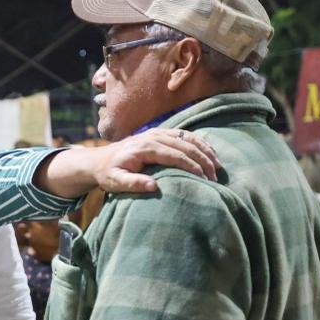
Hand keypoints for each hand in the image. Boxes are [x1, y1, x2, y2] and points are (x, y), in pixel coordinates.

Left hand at [38, 129, 220, 197]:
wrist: (100, 160)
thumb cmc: (109, 174)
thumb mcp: (115, 182)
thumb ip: (133, 184)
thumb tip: (154, 186)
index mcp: (144, 148)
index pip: (174, 155)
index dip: (191, 166)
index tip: (204, 178)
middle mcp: (153, 136)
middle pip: (185, 145)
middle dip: (203, 160)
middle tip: (215, 176)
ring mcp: (157, 132)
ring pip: (188, 138)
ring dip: (205, 151)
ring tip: (218, 166)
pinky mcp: (160, 133)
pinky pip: (184, 135)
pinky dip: (199, 144)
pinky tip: (210, 154)